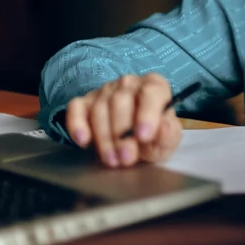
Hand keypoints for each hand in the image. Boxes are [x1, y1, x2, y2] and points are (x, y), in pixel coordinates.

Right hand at [65, 73, 182, 167]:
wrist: (136, 141)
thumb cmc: (154, 136)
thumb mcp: (168, 139)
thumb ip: (168, 134)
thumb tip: (163, 126)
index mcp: (154, 86)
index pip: (150, 92)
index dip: (147, 114)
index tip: (143, 136)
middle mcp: (129, 84)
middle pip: (121, 101)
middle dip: (122, 134)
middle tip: (126, 158)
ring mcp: (105, 91)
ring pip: (100, 109)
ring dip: (104, 138)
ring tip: (112, 160)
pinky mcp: (85, 102)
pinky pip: (76, 108)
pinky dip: (77, 125)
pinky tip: (84, 141)